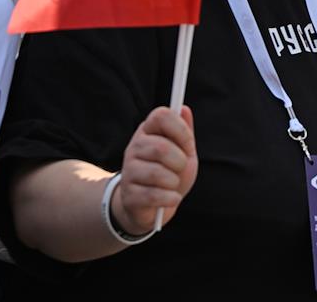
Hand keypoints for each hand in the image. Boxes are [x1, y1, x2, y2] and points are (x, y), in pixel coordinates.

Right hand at [111, 106, 197, 234]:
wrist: (153, 207)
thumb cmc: (170, 173)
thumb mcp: (183, 151)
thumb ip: (184, 131)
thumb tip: (183, 108)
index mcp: (148, 132)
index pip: (161, 115)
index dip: (180, 129)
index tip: (188, 143)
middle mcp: (134, 148)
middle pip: (161, 148)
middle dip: (180, 161)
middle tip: (180, 168)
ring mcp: (128, 172)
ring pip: (157, 173)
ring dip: (174, 182)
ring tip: (172, 184)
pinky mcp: (128, 195)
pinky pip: (154, 195)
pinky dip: (170, 198)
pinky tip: (171, 197)